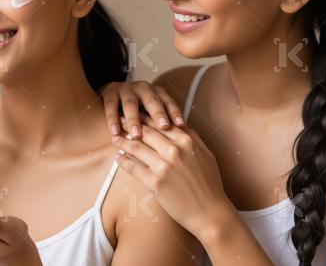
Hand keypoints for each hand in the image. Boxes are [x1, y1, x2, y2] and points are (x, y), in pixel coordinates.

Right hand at [100, 81, 184, 138]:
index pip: (168, 102)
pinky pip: (111, 106)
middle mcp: (143, 88)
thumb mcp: (151, 113)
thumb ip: (162, 123)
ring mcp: (126, 89)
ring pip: (131, 103)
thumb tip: (181, 138)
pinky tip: (115, 132)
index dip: (175, 113)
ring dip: (134, 119)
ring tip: (136, 134)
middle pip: (152, 100)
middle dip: (158, 113)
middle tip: (163, 126)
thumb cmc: (137, 111)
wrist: (111, 96)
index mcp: (156, 93)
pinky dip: (113, 120)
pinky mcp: (110, 93)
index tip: (181, 125)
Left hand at [112, 124, 230, 238]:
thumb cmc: (209, 185)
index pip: (161, 123)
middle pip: (146, 132)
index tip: (137, 113)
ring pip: (136, 147)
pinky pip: (133, 167)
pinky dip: (123, 161)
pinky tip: (118, 157)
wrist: (210, 212)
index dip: (146, 117)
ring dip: (123, 141)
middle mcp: (175, 150)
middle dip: (130, 125)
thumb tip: (178, 124)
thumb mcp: (206, 154)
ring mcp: (164, 166)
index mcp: (187, 141)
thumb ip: (192, 138)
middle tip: (120, 121)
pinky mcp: (155, 183)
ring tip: (115, 138)